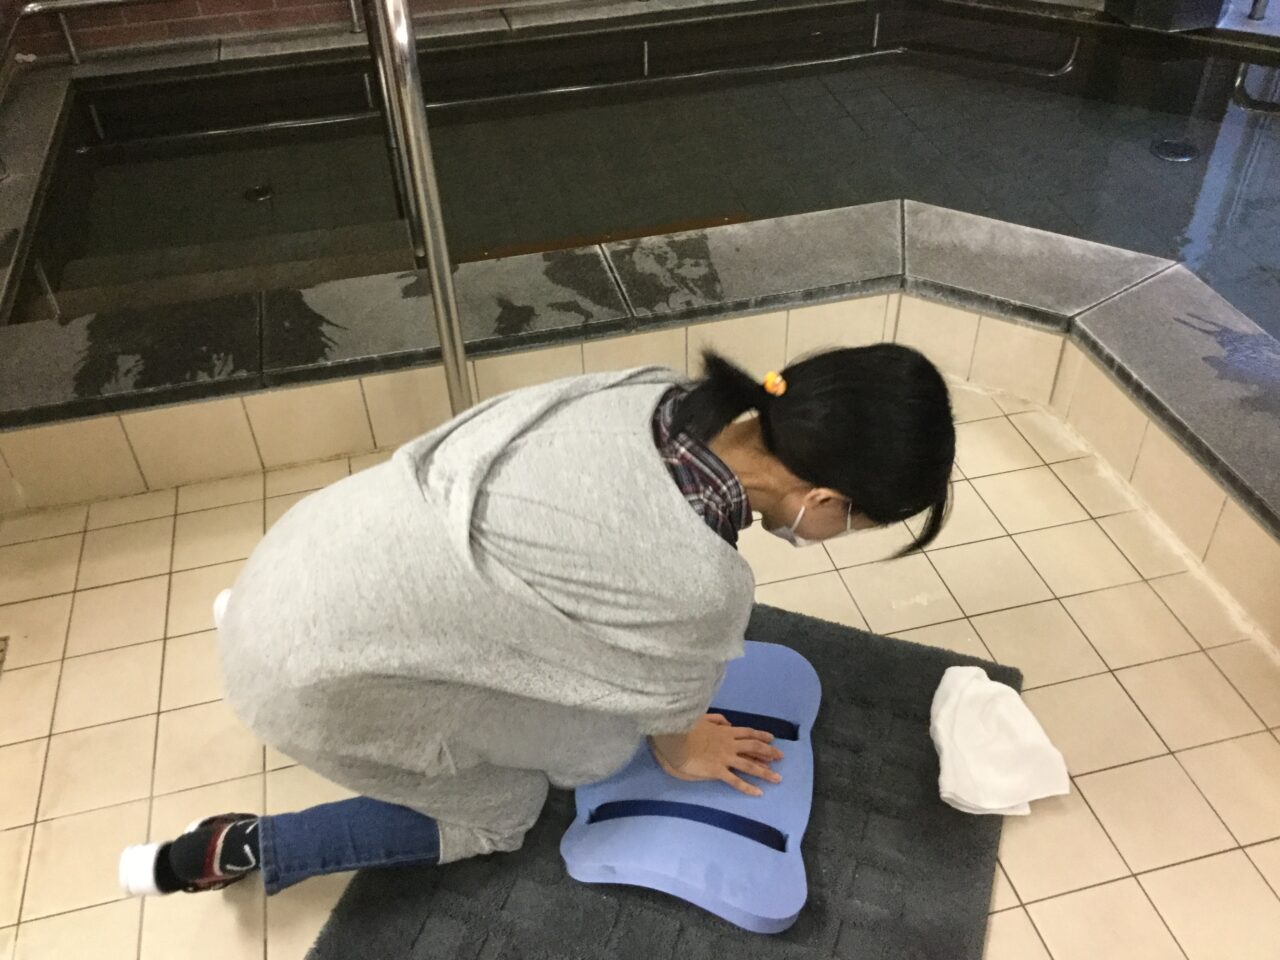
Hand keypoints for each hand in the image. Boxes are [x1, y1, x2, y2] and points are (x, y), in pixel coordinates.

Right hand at [649, 714, 783, 796]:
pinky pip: (735, 780)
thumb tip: (728, 722)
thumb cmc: (686, 728)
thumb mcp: (703, 717)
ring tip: (777, 779)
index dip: (762, 736)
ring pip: (749, 765)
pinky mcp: (718, 770)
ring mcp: (725, 758)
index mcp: (726, 731)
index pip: (749, 732)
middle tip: (781, 757)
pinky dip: (747, 787)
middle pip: (754, 747)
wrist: (676, 740)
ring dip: (765, 772)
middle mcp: (730, 744)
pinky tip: (758, 792)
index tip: (772, 739)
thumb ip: (717, 719)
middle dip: (770, 752)